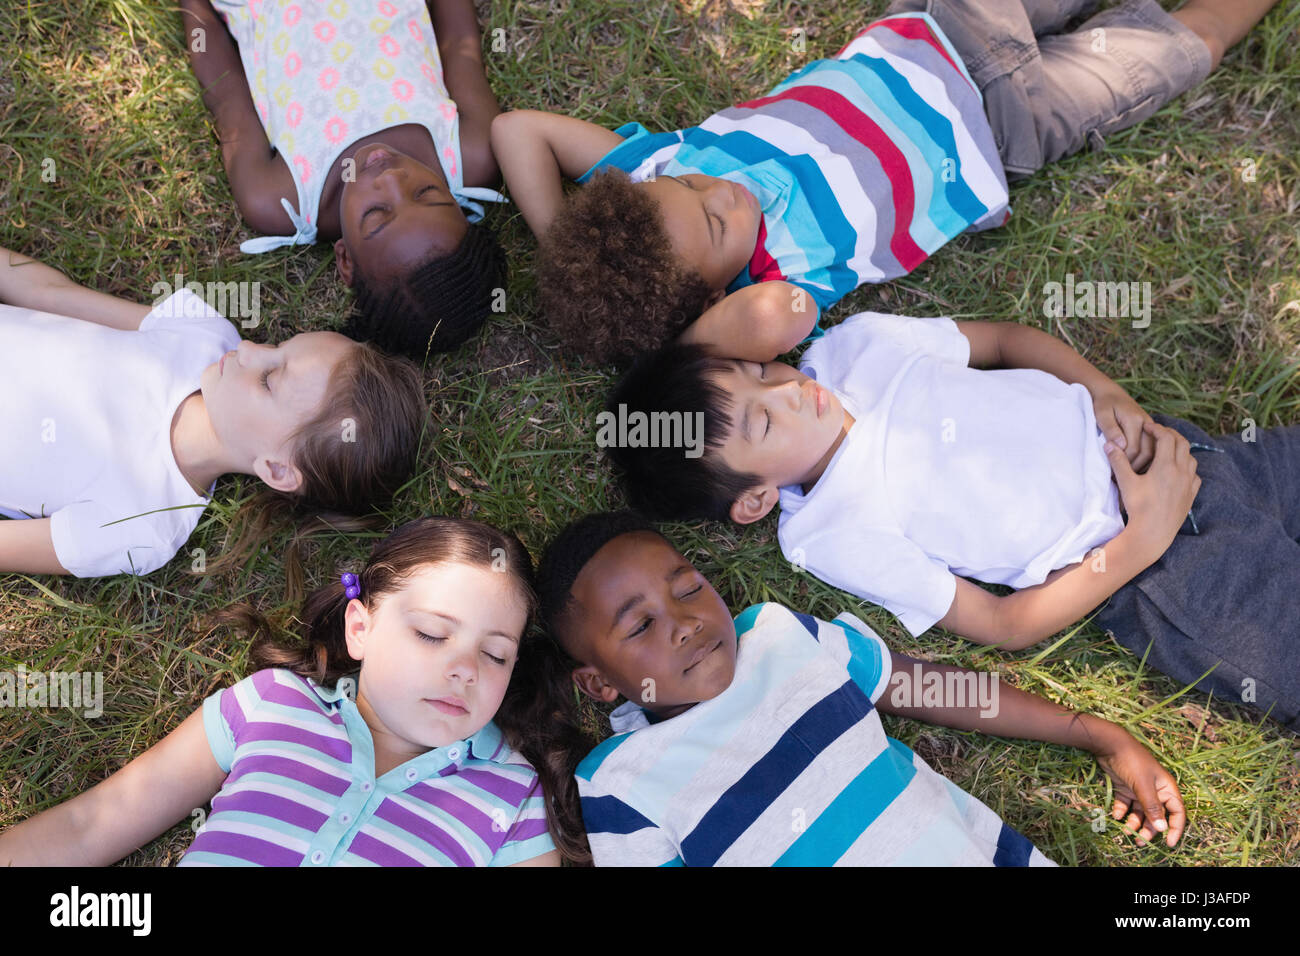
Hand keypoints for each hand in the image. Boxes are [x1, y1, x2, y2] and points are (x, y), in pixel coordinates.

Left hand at [1093, 384, 1153, 470]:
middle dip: (1134, 467)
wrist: (1110, 392)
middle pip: (1147, 453)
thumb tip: (1120, 446)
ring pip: (1153, 452)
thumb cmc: (1103, 404)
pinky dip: (1146, 460)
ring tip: (1127, 476)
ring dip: (1142, 465)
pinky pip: (1153, 449)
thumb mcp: (1102, 415)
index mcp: (1135, 420)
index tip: (1113, 473)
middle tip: (1120, 479)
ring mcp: (1151, 427)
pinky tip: (1135, 468)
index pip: (1133, 449)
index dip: (1124, 463)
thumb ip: (1111, 430)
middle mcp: (1147, 424)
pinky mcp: (1150, 430)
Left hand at [1093, 728, 1185, 846]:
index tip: (1169, 843)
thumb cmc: (1132, 762)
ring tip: (1126, 832)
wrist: (1109, 744)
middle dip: (1150, 829)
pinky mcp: (1125, 788)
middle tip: (1140, 841)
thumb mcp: (1143, 785)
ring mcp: (1140, 790)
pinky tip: (1116, 815)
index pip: (1177, 812)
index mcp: (1166, 788)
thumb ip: (1152, 807)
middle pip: (1157, 816)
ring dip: (1135, 823)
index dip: (1175, 828)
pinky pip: (1126, 805)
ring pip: (1141, 812)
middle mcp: (1155, 791)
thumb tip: (1163, 829)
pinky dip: (1122, 811)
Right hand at [1106, 422, 1200, 557]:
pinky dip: (1187, 467)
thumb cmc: (1138, 508)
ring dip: (1180, 449)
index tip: (1148, 427)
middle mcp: (1181, 471)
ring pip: (1191, 457)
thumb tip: (1109, 444)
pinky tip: (1178, 471)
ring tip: (1168, 449)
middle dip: (1170, 435)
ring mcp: (1189, 483)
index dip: (1157, 428)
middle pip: (1182, 443)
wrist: (1153, 533)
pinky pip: (1195, 474)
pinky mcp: (1191, 494)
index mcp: (1166, 465)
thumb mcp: (1126, 483)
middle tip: (1158, 433)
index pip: (1166, 437)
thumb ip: (1118, 461)